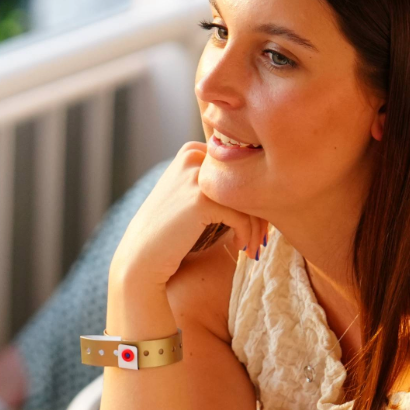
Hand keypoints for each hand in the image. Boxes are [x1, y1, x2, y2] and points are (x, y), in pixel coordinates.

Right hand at [110, 143, 266, 291]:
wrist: (142, 257)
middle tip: (262, 235)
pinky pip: (241, 215)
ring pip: (248, 196)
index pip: (240, 164)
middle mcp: (193, 157)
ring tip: (255, 245)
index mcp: (191, 151)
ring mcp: (195, 176)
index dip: (253, 191)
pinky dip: (246, 234)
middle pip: (247, 176)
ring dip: (258, 225)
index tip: (256, 220)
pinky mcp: (200, 200)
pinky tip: (240, 248)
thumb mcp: (189, 197)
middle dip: (260, 208)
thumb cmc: (170, 233)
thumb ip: (216, 183)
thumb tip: (266, 180)